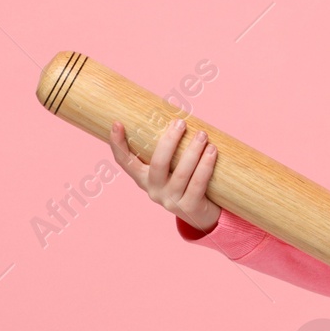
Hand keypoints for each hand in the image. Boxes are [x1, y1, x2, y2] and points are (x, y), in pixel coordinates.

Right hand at [109, 117, 221, 232]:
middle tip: (180, 122)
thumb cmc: (187, 181)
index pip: (125, 162)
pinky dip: (205, 166)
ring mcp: (171, 201)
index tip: (117, 123)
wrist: (204, 214)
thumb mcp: (173, 167)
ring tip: (202, 135)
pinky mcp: (189, 207)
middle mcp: (153, 190)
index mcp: (144, 179)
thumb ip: (171, 149)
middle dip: (169, 141)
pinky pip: (198, 184)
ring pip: (181, 173)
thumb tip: (178, 116)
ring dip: (192, 151)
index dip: (118, 144)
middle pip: (158, 163)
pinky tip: (212, 151)